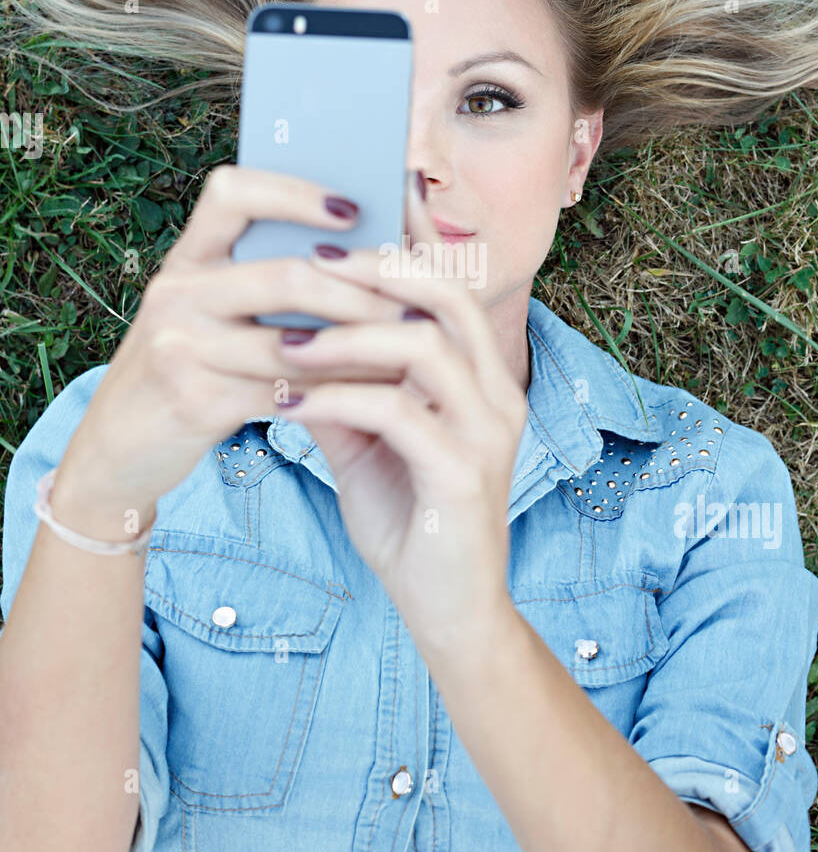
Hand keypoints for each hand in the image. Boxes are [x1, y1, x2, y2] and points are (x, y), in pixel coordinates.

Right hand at [48, 164, 407, 536]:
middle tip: (416, 298)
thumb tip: (364, 232)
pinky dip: (339, 388)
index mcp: (187, 256)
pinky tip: (378, 389)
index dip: (295, 192)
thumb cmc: (189, 367)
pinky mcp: (195, 399)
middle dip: (360, 289)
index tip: (354, 208)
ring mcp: (180, 345)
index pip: (233, 191)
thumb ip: (262, 274)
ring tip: (412, 344)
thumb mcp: (209, 311)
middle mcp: (177, 290)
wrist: (120, 447)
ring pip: (293, 340)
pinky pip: (286, 390)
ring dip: (363, 344)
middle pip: (285, 274)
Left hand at [277, 171, 527, 649]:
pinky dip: (336, 398)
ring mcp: (488, 434)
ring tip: (284, 341)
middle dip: (375, 271)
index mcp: (482, 380)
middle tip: (306, 265)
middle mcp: (498, 395)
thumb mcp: (368, 443)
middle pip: (448, 297)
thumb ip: (343, 388)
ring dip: (346, 336)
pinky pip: (397, 412)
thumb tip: (289, 332)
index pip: (450, 290)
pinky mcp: (464, 474)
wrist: (449, 614)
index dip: (398, 253)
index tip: (331, 237)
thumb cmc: (411, 521)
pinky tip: (289, 403)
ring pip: (423, 346)